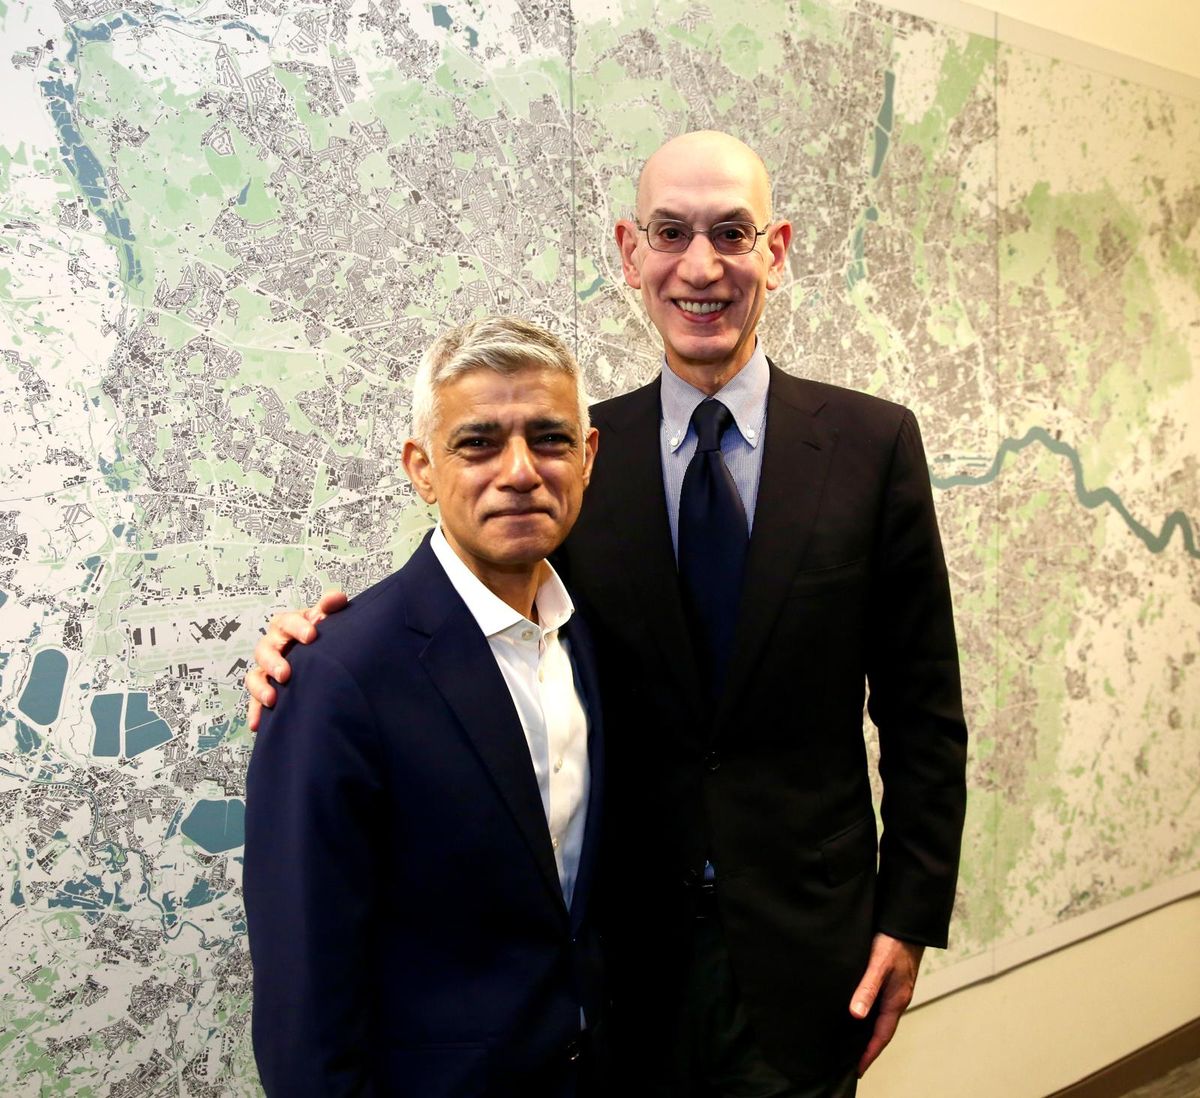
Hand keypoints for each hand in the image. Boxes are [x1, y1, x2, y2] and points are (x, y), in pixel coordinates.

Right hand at [245, 589, 347, 729]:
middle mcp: (273, 645)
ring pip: (254, 675)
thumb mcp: (325, 619)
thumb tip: (337, 598)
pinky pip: (254, 701)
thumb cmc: (319, 634)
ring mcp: (266, 668)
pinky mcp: (265, 689)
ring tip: (272, 699)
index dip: (298, 627)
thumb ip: (329, 608)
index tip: (313, 635)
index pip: (287, 621)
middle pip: (265, 649)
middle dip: (274, 661)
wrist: (318, 652)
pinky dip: (255, 712)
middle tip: (286, 673)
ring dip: (260, 687)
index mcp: (287, 626)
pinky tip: (257, 725)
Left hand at [849, 932, 923, 1076]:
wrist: (907, 924)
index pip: (882, 1035)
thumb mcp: (878, 966)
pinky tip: (857, 1011)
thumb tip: (855, 1015)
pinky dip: (868, 1013)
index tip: (858, 1070)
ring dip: (867, 1030)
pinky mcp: (890, 980)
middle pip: (881, 1029)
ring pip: (880, 1016)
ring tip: (851, 1041)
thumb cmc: (893, 943)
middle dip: (868, 1046)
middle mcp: (896, 999)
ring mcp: (894, 990)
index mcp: (895, 1001)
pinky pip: (879, 1003)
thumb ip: (867, 989)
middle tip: (851, 1061)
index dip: (869, 1053)